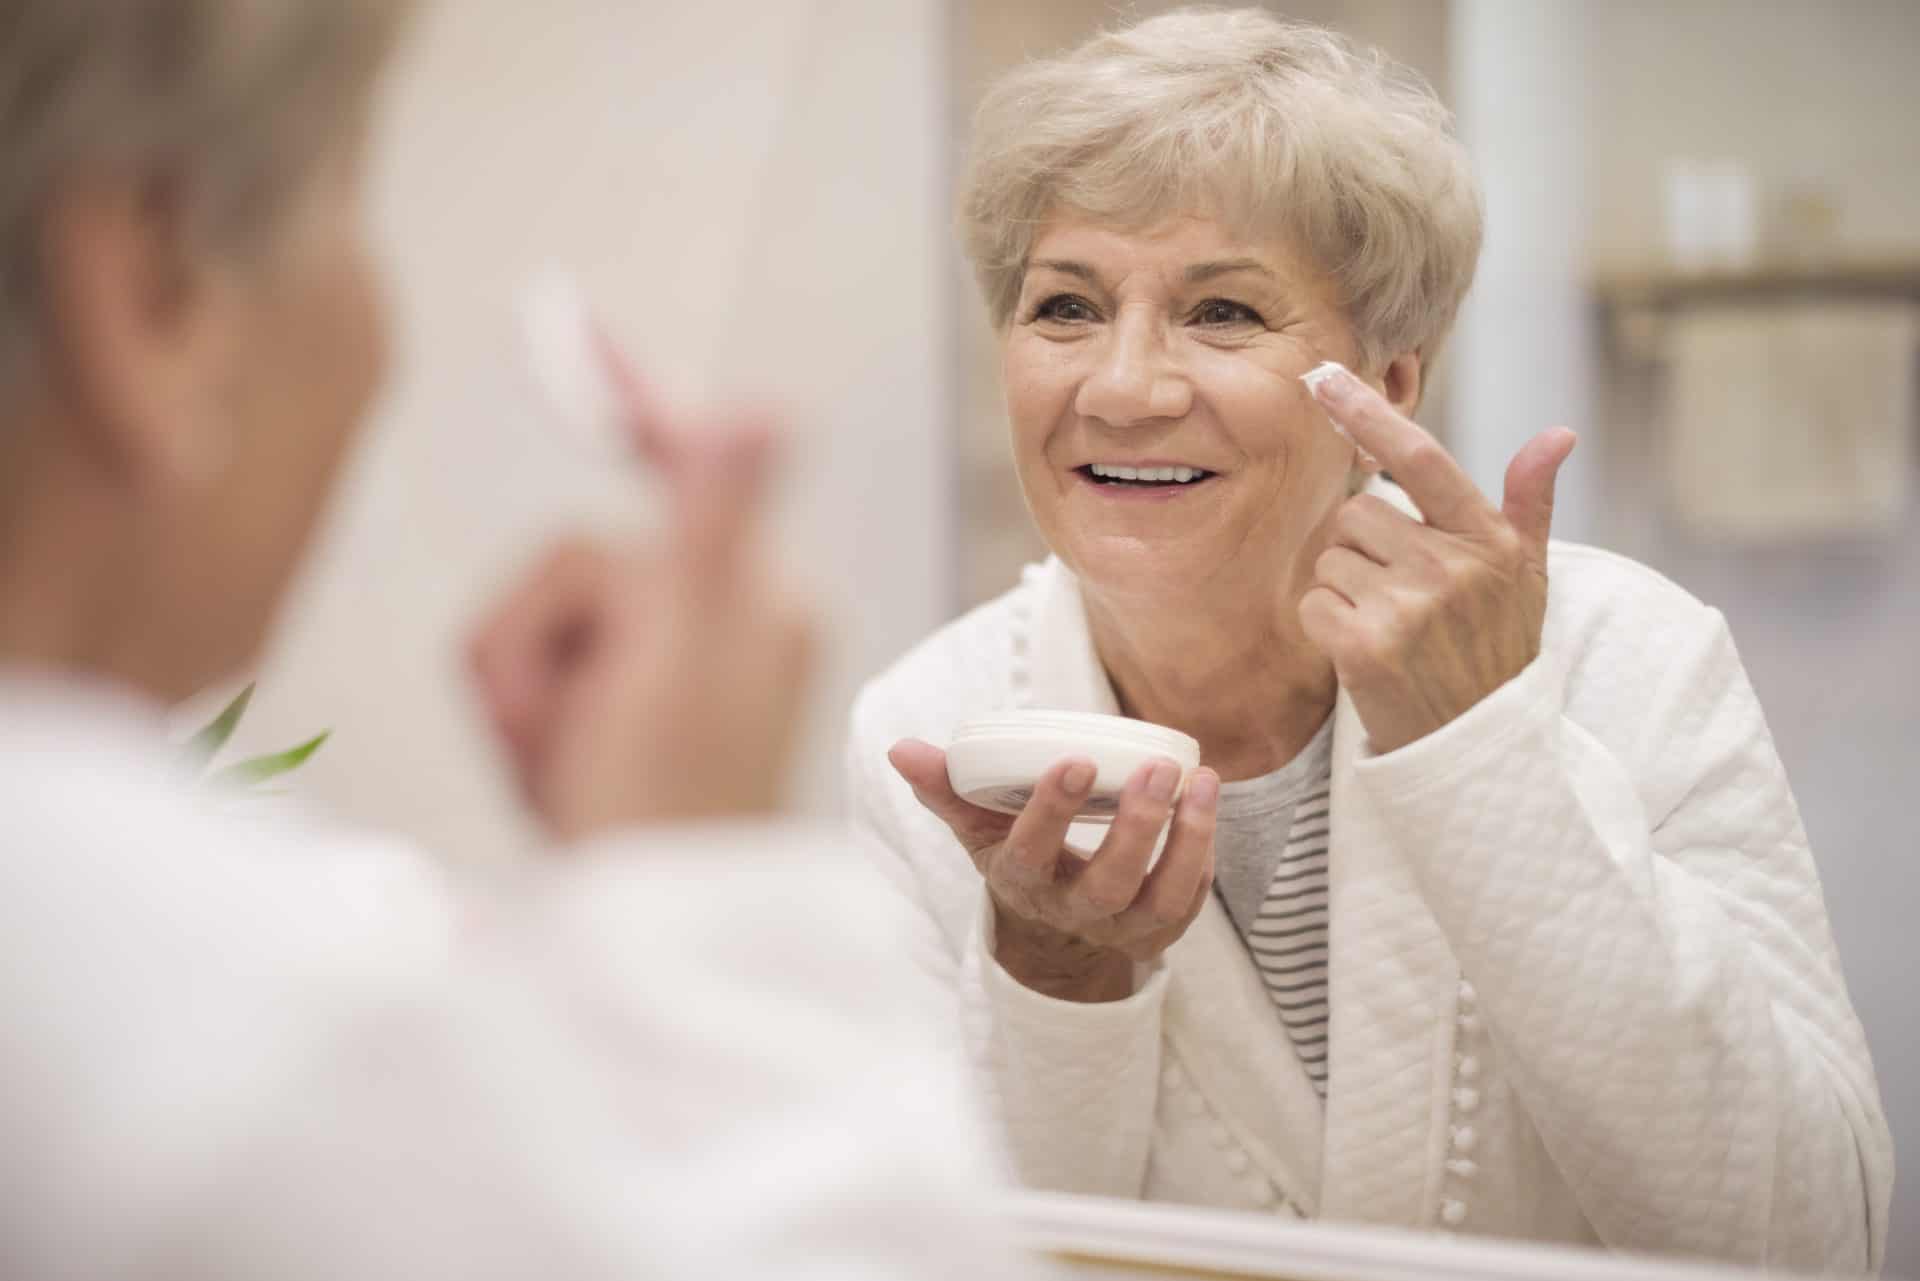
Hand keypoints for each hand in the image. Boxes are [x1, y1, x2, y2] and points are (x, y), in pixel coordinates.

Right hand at [468, 355, 814, 838]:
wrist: (649, 930)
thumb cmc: (675, 794)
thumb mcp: (691, 646)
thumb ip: (719, 521)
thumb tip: (769, 408)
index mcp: (751, 589)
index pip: (676, 468)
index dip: (625, 397)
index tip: (572, 322)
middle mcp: (717, 619)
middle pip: (570, 562)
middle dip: (533, 644)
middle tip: (558, 726)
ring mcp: (665, 672)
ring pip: (538, 626)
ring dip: (522, 697)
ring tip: (556, 763)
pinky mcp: (625, 718)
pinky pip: (536, 684)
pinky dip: (523, 730)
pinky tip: (550, 778)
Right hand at [888, 741, 1219, 1001]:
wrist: (1051, 926)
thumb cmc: (1018, 853)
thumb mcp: (977, 825)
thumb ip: (946, 786)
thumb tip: (900, 748)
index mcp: (1022, 882)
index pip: (1032, 853)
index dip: (1052, 811)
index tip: (1075, 760)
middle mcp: (1074, 913)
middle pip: (1110, 886)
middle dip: (1137, 828)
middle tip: (1157, 768)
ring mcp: (1123, 928)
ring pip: (1164, 898)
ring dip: (1188, 840)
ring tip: (1201, 780)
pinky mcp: (1162, 931)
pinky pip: (1191, 900)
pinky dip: (1203, 854)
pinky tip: (1206, 801)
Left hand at [1298, 365, 1576, 754]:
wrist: (1479, 747)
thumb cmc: (1497, 651)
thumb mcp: (1527, 577)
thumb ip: (1530, 503)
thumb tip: (1558, 434)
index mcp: (1486, 540)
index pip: (1419, 459)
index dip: (1369, 415)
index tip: (1325, 378)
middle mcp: (1448, 567)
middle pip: (1357, 513)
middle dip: (1365, 547)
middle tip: (1401, 594)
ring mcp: (1407, 608)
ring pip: (1331, 558)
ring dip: (1346, 588)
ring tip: (1390, 626)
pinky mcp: (1365, 647)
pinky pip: (1314, 603)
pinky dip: (1327, 625)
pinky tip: (1365, 651)